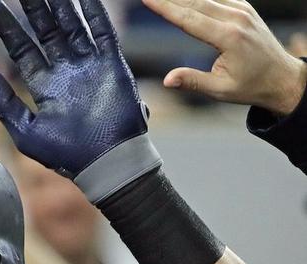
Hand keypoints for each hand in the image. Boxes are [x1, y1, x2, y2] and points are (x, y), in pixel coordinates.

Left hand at [0, 0, 159, 203]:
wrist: (105, 163)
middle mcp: (65, 72)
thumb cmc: (66, 155)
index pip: (23, 50)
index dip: (10, 29)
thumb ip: (5, 105)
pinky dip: (94, 12)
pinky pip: (102, 32)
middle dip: (35, 9)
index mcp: (45, 86)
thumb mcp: (26, 133)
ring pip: (72, 26)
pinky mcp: (112, 65)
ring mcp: (88, 66)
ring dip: (61, 5)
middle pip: (47, 31)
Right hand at [143, 0, 306, 115]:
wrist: (283, 78)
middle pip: (194, 2)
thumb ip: (192, 81)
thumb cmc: (252, 86)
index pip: (188, 18)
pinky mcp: (243, 8)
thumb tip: (167, 80)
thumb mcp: (220, 89)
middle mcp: (236, 18)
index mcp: (229, 37)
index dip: (165, 8)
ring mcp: (242, 10)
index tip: (146, 0)